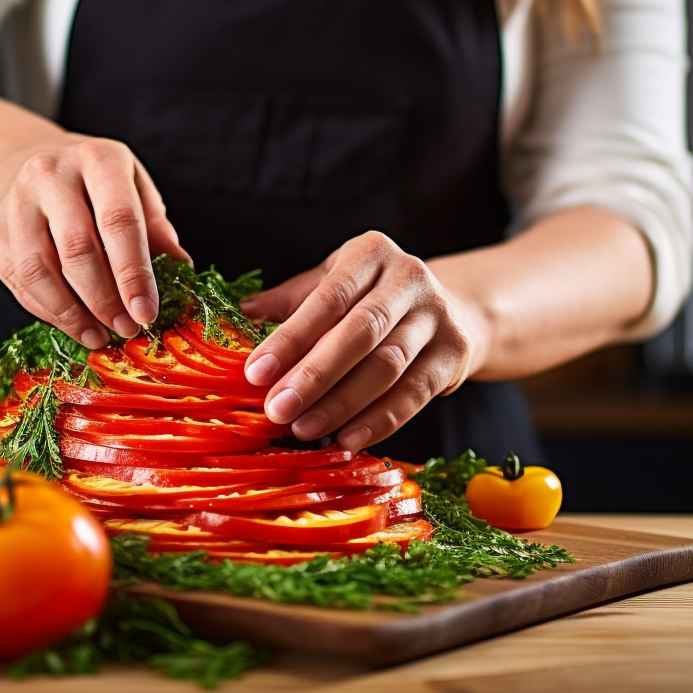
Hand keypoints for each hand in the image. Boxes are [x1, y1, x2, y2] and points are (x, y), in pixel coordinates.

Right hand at [0, 133, 188, 348]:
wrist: (14, 158)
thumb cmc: (86, 180)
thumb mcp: (129, 185)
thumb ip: (154, 226)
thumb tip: (180, 267)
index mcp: (96, 158)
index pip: (119, 221)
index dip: (134, 273)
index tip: (146, 312)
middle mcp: (49, 173)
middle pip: (77, 250)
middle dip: (105, 300)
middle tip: (126, 329)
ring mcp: (13, 201)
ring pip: (39, 272)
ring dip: (72, 314)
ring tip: (99, 335)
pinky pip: (19, 282)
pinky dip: (48, 311)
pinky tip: (72, 323)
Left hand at [240, 231, 488, 452]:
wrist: (451, 306)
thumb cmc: (372, 296)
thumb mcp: (332, 283)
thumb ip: (288, 302)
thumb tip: (237, 316)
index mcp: (370, 253)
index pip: (326, 298)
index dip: (291, 337)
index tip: (256, 372)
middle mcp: (409, 277)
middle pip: (359, 332)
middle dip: (314, 376)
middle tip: (277, 410)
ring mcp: (437, 315)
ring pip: (387, 366)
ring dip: (342, 404)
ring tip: (304, 429)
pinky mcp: (455, 353)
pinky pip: (415, 394)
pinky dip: (380, 420)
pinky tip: (348, 439)